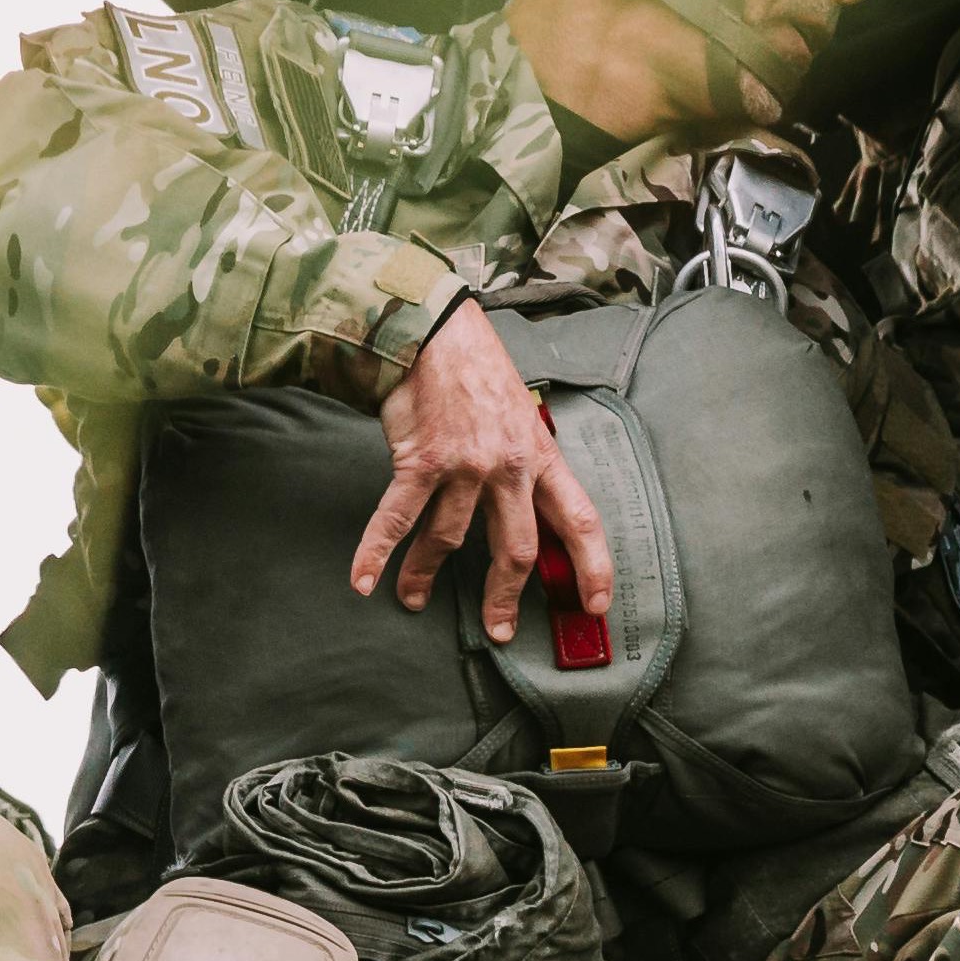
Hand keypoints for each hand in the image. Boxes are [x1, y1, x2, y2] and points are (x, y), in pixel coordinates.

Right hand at [352, 301, 610, 642]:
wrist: (435, 332)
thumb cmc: (478, 371)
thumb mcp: (522, 415)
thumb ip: (526, 462)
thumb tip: (527, 508)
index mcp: (541, 456)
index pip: (580, 520)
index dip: (593, 567)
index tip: (594, 604)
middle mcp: (509, 467)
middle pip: (517, 549)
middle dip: (505, 597)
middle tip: (498, 629)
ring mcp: (464, 466)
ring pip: (450, 540)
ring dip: (426, 576)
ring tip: (413, 599)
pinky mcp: (420, 462)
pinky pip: (398, 517)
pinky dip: (376, 552)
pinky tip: (365, 580)